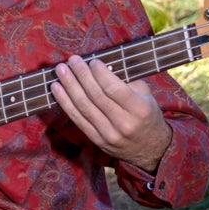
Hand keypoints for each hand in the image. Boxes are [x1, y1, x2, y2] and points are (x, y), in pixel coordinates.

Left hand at [50, 55, 172, 171]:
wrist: (151, 148)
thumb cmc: (146, 114)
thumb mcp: (146, 95)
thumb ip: (126, 81)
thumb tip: (101, 66)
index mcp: (139, 109)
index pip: (113, 88)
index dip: (100, 73)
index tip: (92, 61)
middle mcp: (124, 123)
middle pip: (96, 96)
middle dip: (81, 75)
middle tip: (72, 60)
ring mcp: (109, 134)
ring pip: (84, 106)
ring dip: (69, 86)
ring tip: (61, 70)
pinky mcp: (97, 140)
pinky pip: (77, 119)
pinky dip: (65, 102)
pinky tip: (57, 89)